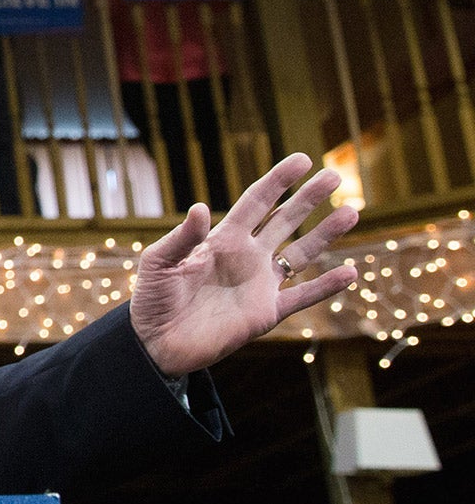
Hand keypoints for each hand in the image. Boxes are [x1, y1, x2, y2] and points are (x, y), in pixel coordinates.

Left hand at [131, 152, 357, 376]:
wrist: (156, 343)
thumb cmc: (152, 299)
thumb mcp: (158, 263)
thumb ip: (181, 238)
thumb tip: (201, 207)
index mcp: (221, 240)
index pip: (256, 203)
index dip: (278, 181)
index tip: (302, 160)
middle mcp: (246, 257)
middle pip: (285, 221)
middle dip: (308, 199)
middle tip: (334, 175)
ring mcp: (259, 285)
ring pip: (301, 253)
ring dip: (326, 234)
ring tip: (352, 212)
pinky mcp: (266, 314)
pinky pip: (302, 297)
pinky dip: (326, 287)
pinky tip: (351, 273)